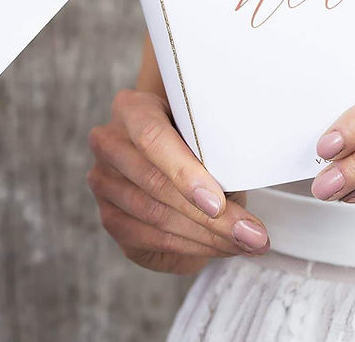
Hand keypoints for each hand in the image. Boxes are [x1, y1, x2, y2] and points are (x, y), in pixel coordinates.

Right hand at [87, 89, 269, 274]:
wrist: (168, 156)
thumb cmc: (193, 141)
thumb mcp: (205, 134)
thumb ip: (212, 152)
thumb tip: (234, 194)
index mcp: (131, 108)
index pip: (151, 137)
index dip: (184, 173)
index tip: (218, 203)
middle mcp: (109, 143)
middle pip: (155, 183)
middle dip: (211, 217)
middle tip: (251, 233)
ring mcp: (104, 181)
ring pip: (155, 215)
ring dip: (207, 236)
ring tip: (245, 242)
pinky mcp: (110, 216)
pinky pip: (149, 238)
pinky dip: (190, 247)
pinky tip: (219, 247)